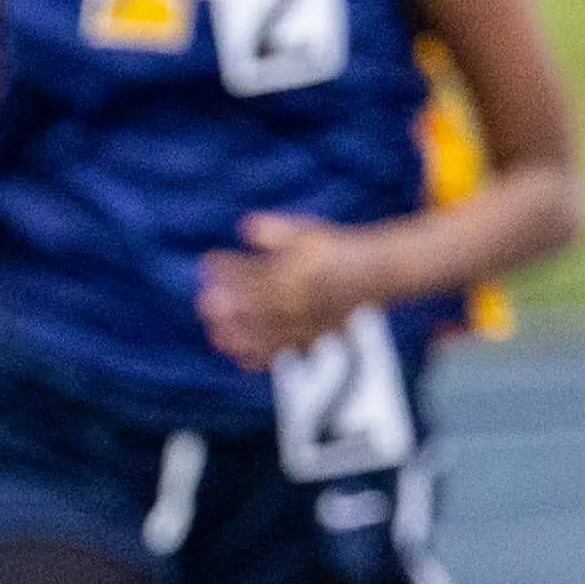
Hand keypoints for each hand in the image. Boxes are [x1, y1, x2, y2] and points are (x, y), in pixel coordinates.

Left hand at [196, 212, 363, 368]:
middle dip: (224, 306)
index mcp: (292, 272)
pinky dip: (260, 357)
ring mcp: (304, 322)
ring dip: (236, 336)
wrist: (379, 272)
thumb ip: (275, 230)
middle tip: (205, 303)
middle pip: (250, 307)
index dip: (224, 267)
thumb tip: (245, 226)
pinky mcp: (313, 338)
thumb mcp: (308, 232)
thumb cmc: (338, 248)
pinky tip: (240, 356)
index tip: (208, 262)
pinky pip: (284, 353)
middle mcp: (296, 300)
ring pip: (263, 334)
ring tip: (217, 336)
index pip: (249, 271)